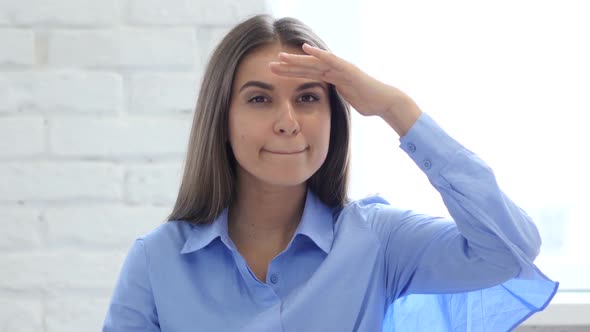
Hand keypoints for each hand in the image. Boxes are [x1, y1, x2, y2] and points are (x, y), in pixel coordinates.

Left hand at [269, 43, 421, 135]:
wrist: (384, 101)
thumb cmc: (367, 102)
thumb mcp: (346, 100)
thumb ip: (336, 96)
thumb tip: (325, 103)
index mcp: (332, 77)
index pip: (308, 74)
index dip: (291, 73)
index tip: (275, 73)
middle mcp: (334, 70)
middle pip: (307, 67)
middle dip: (288, 66)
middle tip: (270, 65)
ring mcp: (341, 69)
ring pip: (315, 63)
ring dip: (297, 60)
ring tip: (281, 57)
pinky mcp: (348, 70)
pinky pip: (331, 61)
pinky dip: (319, 54)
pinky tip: (306, 49)